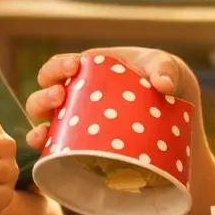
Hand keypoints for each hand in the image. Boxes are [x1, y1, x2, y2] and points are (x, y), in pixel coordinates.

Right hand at [24, 48, 188, 150]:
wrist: (175, 117)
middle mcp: (74, 98)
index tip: (73, 66)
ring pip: (43, 120)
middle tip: (60, 95)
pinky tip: (44, 147)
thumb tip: (163, 84)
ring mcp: (75, 124)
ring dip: (38, 123)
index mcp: (87, 72)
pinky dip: (44, 147)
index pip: (60, 66)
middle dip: (44, 95)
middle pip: (44, 94)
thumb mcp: (166, 68)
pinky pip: (53, 147)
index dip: (57, 66)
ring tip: (47, 127)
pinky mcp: (81, 147)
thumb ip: (164, 68)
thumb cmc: (165, 82)